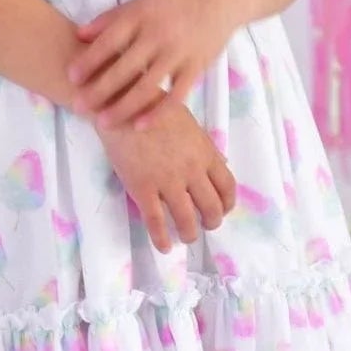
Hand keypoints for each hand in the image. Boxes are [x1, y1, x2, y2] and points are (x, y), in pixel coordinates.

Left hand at [69, 0, 233, 131]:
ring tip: (102, 122)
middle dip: (99, 90)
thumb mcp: (140, 1)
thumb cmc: (173, 1)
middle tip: (79, 107)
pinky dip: (157, 113)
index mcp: (141, 16)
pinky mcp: (196, 67)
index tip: (72, 77)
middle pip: (124, 68)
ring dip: (123, 107)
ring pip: (147, 87)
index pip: (110, 41)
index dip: (90, 60)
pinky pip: (176, 95)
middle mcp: (159, 35)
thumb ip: (110, 18)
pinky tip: (139, 126)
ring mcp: (179, 53)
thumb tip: (79, 35)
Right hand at [98, 102, 235, 252]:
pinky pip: (156, 221)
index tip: (223, 209)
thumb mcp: (189, 123)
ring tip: (187, 237)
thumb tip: (220, 163)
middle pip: (211, 207)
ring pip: (186, 220)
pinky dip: (161, 238)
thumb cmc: (155, 107)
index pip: (227, 186)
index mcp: (205, 153)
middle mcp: (191, 171)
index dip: (227, 203)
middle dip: (212, 221)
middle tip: (205, 225)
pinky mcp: (142, 189)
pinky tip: (163, 246)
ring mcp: (167, 182)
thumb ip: (205, 146)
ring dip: (190, 233)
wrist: (122, 104)